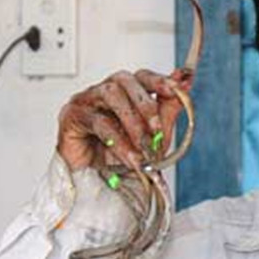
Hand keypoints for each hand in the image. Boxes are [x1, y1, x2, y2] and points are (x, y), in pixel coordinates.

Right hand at [57, 69, 191, 171]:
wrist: (102, 182)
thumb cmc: (125, 154)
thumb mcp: (155, 132)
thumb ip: (169, 106)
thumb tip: (186, 81)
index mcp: (125, 91)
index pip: (142, 76)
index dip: (159, 80)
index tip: (176, 89)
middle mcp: (104, 90)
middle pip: (125, 80)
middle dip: (145, 104)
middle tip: (156, 128)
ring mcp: (86, 100)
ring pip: (110, 95)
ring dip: (132, 121)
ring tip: (143, 145)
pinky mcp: (71, 116)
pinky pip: (97, 121)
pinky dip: (118, 141)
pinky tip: (130, 156)